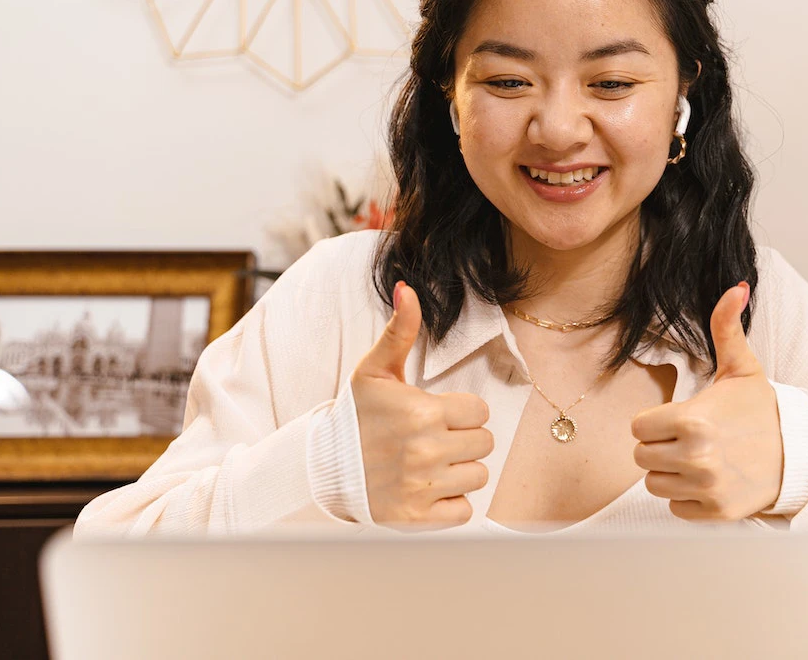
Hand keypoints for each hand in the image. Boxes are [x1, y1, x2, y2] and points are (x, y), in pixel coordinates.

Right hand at [351, 281, 492, 529]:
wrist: (322, 467)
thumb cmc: (355, 416)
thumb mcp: (375, 370)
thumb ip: (400, 330)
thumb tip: (408, 288)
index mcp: (423, 413)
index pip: (479, 412)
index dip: (462, 412)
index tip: (438, 415)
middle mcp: (426, 451)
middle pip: (484, 444)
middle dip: (464, 440)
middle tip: (434, 439)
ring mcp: (422, 487)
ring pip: (478, 476)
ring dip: (460, 471)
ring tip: (432, 463)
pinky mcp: (417, 518)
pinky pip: (464, 511)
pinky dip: (452, 503)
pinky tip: (430, 488)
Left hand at [631, 282, 782, 520]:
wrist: (799, 455)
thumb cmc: (761, 410)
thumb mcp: (742, 368)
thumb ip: (726, 327)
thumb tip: (737, 287)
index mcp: (692, 420)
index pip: (638, 427)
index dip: (655, 421)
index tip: (677, 418)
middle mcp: (695, 456)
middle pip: (642, 457)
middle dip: (660, 447)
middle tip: (688, 439)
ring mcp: (705, 487)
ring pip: (655, 484)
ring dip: (670, 473)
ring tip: (698, 458)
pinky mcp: (714, 512)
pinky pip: (675, 508)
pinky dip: (686, 497)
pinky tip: (708, 480)